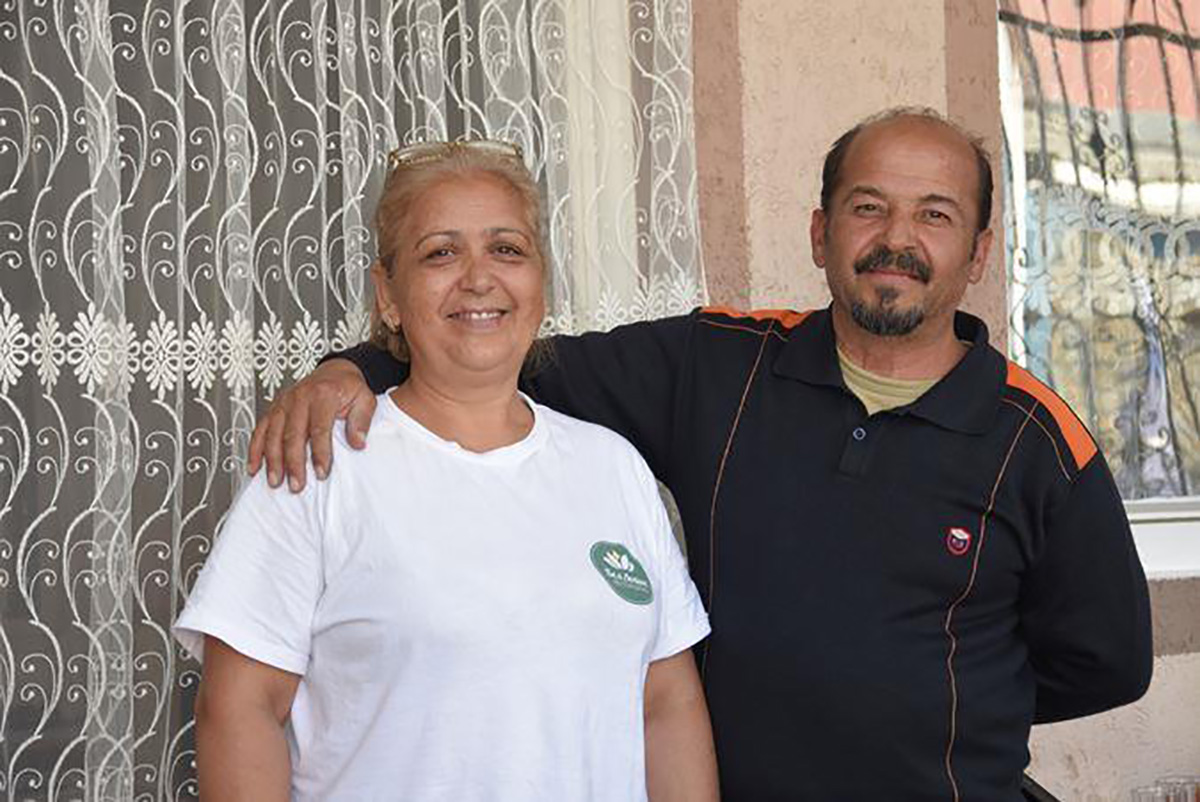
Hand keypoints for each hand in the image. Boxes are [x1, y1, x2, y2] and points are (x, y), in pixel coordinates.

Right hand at [247, 359, 375, 491]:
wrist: (334, 372)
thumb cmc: (348, 388)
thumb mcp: (365, 400)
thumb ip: (361, 421)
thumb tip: (358, 443)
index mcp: (322, 395)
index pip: (319, 429)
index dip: (320, 453)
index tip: (322, 473)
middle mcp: (299, 398)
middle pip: (292, 435)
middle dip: (293, 463)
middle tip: (296, 485)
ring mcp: (283, 403)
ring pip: (272, 435)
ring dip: (272, 461)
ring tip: (276, 482)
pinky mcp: (273, 409)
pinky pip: (260, 430)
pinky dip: (255, 450)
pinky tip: (254, 467)